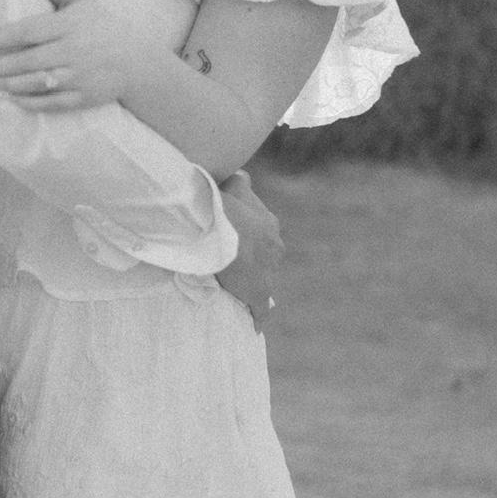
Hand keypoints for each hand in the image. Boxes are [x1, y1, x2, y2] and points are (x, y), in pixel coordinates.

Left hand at [0, 0, 137, 110]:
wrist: (138, 62)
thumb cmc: (103, 27)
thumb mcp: (81, 1)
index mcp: (68, 26)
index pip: (27, 32)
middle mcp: (71, 52)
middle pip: (26, 61)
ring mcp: (77, 77)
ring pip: (34, 84)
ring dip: (6, 85)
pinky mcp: (81, 98)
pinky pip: (50, 103)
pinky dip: (28, 103)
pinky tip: (10, 99)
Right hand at [214, 170, 282, 331]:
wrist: (225, 237)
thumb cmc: (222, 209)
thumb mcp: (229, 186)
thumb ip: (236, 181)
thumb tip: (241, 173)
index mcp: (267, 221)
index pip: (260, 221)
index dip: (244, 224)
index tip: (232, 230)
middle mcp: (274, 245)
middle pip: (265, 250)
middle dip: (251, 253)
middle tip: (228, 257)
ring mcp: (268, 270)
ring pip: (264, 275)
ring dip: (251, 278)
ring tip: (234, 285)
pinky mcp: (258, 294)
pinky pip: (260, 308)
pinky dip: (257, 315)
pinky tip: (254, 324)